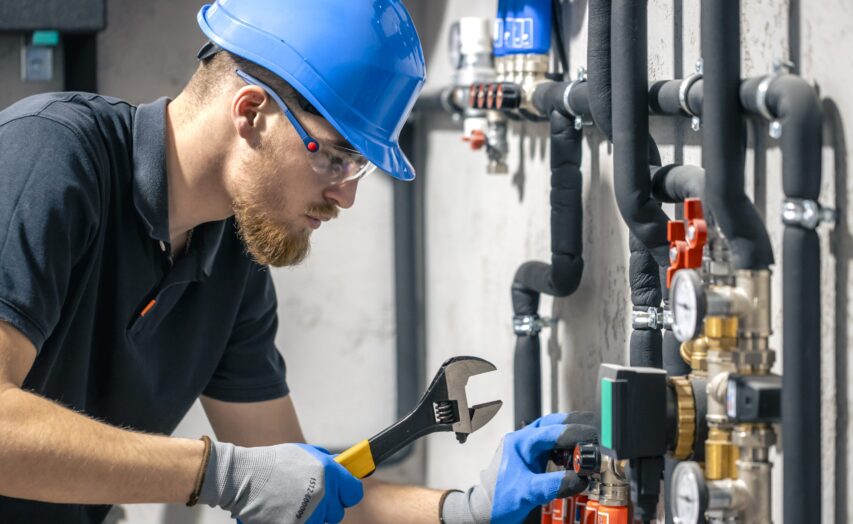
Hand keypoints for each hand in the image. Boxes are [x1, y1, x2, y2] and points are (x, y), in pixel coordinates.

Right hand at [198, 441, 362, 523]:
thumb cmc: (274, 463)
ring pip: (322, 522)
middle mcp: (324, 494)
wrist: (245, 477)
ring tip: (293, 504)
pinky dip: (298, 521)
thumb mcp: (305, 453)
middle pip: (337, 512)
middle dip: (327, 506)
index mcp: (329, 473)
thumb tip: (343, 467)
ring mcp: (311, 513)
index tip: (340, 493)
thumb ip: (326, 462)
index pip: (354, 492)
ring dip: (313, 516)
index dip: (346, 493)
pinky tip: (285, 512)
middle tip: (311, 499)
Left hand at [441, 412, 597, 523]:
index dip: (571, 433)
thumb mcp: (527, 492)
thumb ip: (552, 484)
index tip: (591, 438)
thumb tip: (579, 478)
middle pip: (552, 423)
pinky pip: (553, 447)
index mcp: (518, 443)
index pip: (549, 431)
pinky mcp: (533, 459)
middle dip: (574, 426)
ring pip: (553, 432)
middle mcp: (523, 441)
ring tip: (588, 444)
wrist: (486, 512)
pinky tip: (576, 457)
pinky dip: (567, 449)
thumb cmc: (498, 500)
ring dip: (571, 436)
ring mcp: (528, 449)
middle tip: (594, 433)